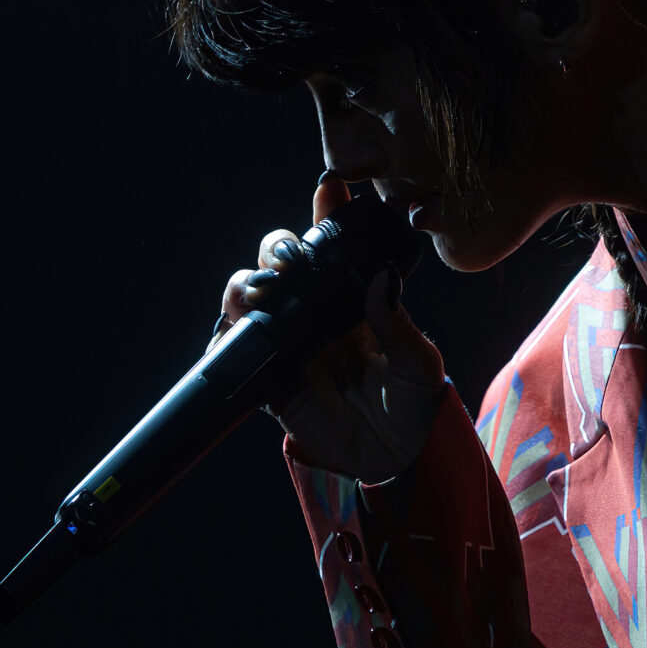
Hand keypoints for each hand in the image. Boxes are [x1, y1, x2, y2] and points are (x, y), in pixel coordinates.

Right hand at [216, 174, 445, 482]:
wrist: (394, 460)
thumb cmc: (413, 405)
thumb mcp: (419, 364)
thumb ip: (398, 324)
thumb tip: (380, 280)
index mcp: (353, 298)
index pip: (336, 244)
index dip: (328, 212)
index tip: (331, 187)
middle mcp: (315, 312)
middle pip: (281, 260)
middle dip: (279, 247)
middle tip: (293, 258)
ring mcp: (288, 342)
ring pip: (251, 295)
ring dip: (248, 283)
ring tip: (264, 289)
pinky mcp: (268, 378)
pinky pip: (235, 351)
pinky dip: (226, 337)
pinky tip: (236, 331)